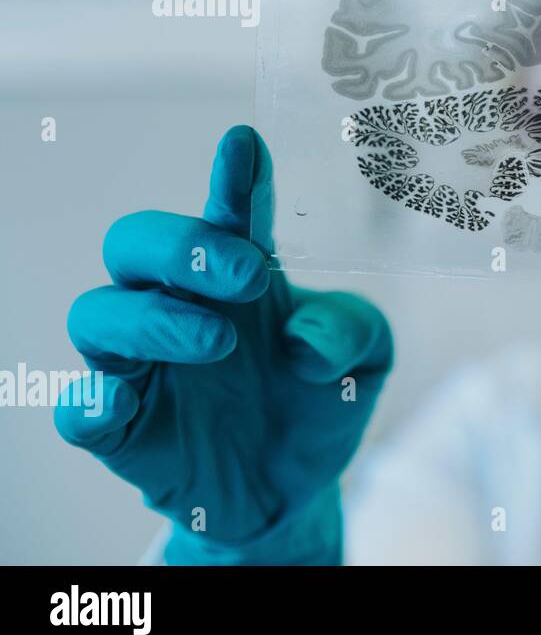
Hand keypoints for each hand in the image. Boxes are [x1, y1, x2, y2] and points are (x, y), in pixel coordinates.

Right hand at [55, 126, 391, 563]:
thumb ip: (353, 328)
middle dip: (183, 247)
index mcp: (242, 277)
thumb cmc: (321, 403)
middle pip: (135, 243)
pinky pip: (78, 407)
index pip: (228, 213)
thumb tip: (302, 340)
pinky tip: (121, 398)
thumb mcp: (369, 361)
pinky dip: (90, 400)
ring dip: (154, 319)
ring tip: (219, 343)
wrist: (298, 490)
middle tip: (249, 277)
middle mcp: (181, 307)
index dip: (232, 178)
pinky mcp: (124, 429)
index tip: (244, 145)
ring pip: (98, 314)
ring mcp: (143, 366)